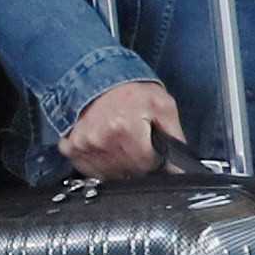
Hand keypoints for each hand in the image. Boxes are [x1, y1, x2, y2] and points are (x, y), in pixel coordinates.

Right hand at [62, 77, 183, 179]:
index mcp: (125, 126)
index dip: (152, 159)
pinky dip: (100, 164)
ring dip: (119, 165)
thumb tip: (182, 167)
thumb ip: (175, 138)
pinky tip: (106, 147)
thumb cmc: (132, 93)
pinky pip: (90, 171)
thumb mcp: (163, 106)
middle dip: (137, 162)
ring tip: (121, 143)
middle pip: (128, 172)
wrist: (100, 79)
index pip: (146, 164)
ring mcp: (84, 144)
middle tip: (135, 142)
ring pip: (109, 175)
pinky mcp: (72, 148)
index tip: (150, 148)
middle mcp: (101, 137)